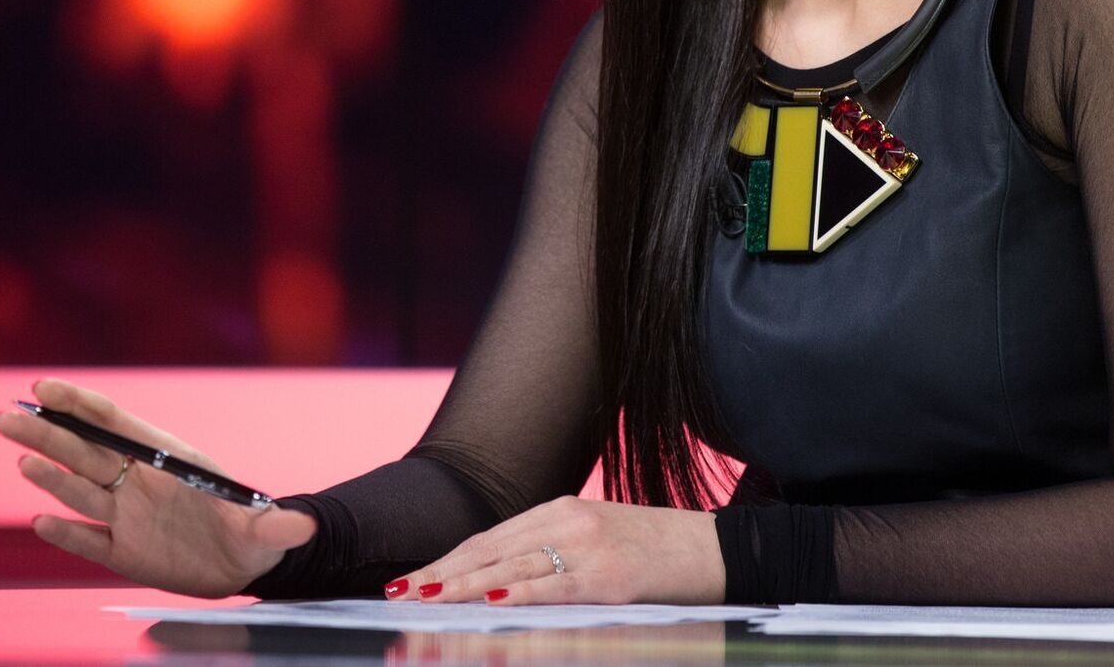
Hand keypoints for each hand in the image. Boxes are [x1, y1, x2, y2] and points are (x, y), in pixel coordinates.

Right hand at [0, 376, 316, 596]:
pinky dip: (66, 532)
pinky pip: (88, 539)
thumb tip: (307, 527)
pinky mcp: (124, 552)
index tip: (44, 387)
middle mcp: (139, 481)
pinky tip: (42, 520)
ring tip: (20, 458)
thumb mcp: (268, 530)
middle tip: (5, 415)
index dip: (79, 403)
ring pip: (80, 489)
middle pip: (84, 451)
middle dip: (47, 433)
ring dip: (49, 476)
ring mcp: (128, 516)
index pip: (115, 422)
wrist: (246, 562)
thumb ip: (280, 526)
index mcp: (165, 457)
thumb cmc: (252, 530)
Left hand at [382, 496, 725, 604]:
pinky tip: (489, 602)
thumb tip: (499, 583)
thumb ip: (552, 553)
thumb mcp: (597, 541)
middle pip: (488, 551)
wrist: (717, 548)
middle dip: (439, 575)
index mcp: (559, 511)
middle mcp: (566, 521)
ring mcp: (587, 546)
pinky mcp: (610, 576)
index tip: (409, 581)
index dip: (445, 560)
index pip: (487, 538)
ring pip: (509, 569)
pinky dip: (519, 595)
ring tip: (424, 601)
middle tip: (397, 594)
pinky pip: (554, 586)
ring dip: (461, 588)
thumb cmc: (657, 553)